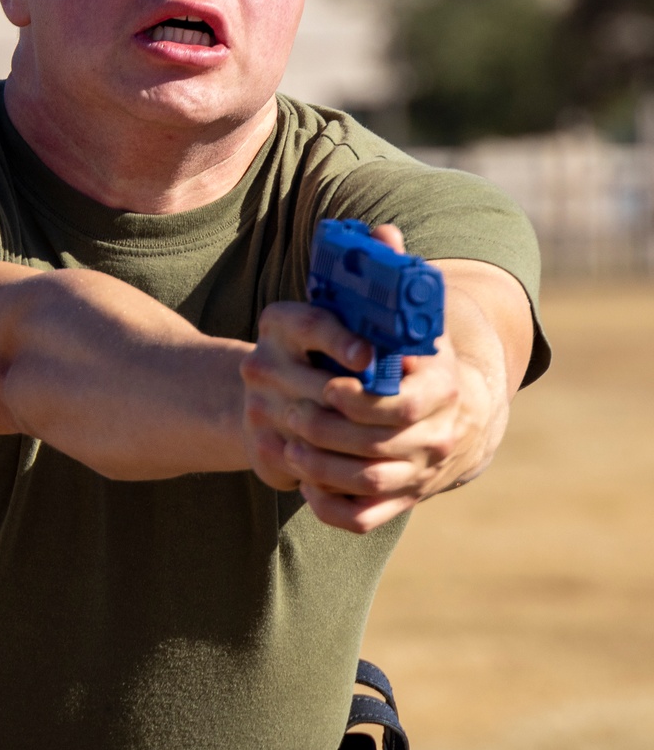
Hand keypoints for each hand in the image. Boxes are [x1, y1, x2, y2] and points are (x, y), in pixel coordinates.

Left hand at [240, 225, 500, 532]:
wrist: (461, 415)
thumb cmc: (421, 356)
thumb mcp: (415, 317)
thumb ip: (396, 278)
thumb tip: (381, 232)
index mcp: (444, 392)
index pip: (401, 405)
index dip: (360, 398)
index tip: (327, 384)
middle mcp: (439, 437)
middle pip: (377, 445)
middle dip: (327, 431)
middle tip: (288, 413)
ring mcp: (422, 475)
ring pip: (369, 483)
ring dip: (324, 468)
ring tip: (288, 445)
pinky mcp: (403, 502)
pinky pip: (365, 516)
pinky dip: (333, 506)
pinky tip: (305, 484)